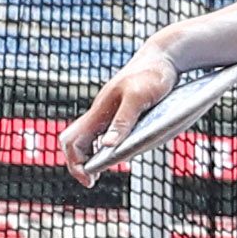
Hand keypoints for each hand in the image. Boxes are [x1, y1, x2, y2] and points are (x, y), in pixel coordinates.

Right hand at [59, 43, 182, 182]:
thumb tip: (108, 147)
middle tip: (93, 179)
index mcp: (100, 111)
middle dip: (78, 161)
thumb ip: (123, 121)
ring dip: (91, 155)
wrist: (163, 57)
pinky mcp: (121, 110)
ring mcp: (109, 111)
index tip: (90, 180)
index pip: (72, 141)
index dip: (76, 163)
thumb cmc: (152, 75)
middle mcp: (100, 113)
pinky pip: (105, 132)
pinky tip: (121, 152)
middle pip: (74, 140)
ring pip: (89, 137)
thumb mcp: (139, 98)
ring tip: (103, 169)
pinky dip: (106, 146)